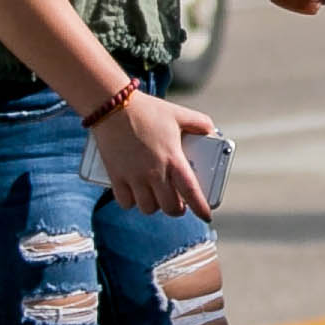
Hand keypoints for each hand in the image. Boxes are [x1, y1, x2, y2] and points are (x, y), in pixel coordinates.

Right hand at [95, 90, 217, 215]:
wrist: (113, 107)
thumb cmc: (148, 110)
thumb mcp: (178, 114)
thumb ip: (199, 123)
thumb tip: (211, 132)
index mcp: (173, 159)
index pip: (191, 192)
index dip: (201, 207)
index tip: (207, 216)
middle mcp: (155, 172)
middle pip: (169, 207)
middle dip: (176, 209)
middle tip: (178, 203)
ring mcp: (134, 176)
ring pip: (148, 208)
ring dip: (154, 206)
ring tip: (156, 197)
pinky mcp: (116, 177)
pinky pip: (125, 202)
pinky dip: (132, 202)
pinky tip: (136, 195)